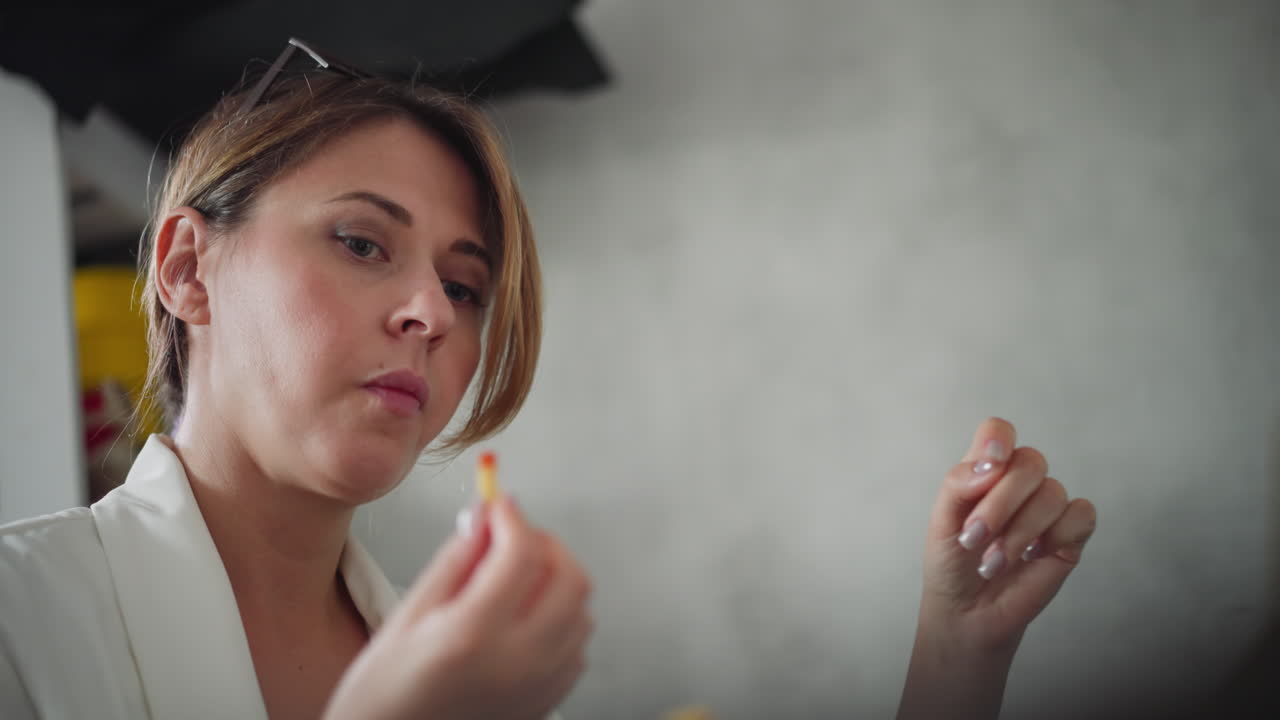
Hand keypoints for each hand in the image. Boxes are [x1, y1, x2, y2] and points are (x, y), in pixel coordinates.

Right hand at [324, 495, 592, 719]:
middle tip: (511, 537)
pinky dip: (561, 617)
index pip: (523, 553)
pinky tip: (523, 617)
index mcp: (474, 635)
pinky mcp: (547, 700)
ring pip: (581, 609)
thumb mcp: (407, 616)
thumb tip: (484, 518)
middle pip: (570, 577)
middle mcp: (517, 662)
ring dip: (556, 580)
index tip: (498, 505)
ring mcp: (539, 685)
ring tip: (513, 578)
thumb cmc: (384, 696)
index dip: (512, 517)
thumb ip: (455, 562)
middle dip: (544, 544)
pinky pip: (577, 643)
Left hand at [922, 417, 1096, 651]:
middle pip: (1030, 462)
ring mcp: (1047, 509)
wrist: (966, 613)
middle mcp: (1019, 484)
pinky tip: (1034, 556)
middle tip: (976, 538)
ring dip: (1019, 531)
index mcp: (985, 471)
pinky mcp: (1070, 536)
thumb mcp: (941, 522)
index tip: (990, 465)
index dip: (999, 439)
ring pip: (1053, 492)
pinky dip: (1055, 536)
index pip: (999, 431)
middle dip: (1000, 504)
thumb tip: (992, 465)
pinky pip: (1081, 516)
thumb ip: (959, 485)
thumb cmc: (952, 564)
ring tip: (994, 561)